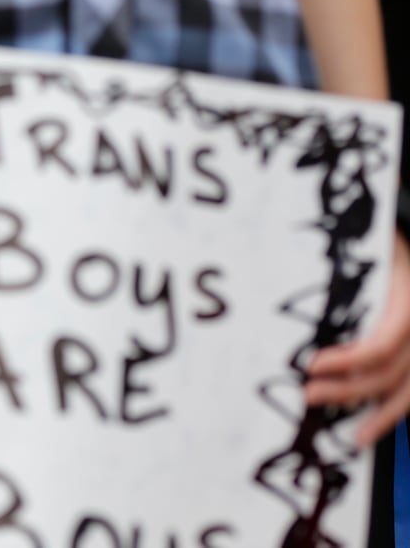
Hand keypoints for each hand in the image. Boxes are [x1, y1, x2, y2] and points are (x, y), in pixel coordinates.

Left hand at [305, 232, 409, 445]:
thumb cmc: (387, 240)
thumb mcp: (370, 250)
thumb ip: (340, 270)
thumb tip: (281, 277)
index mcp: (406, 302)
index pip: (382, 344)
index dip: (348, 360)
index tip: (312, 365)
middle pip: (390, 372)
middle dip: (348, 389)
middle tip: (309, 394)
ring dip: (380, 416)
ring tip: (353, 438)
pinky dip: (395, 411)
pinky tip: (373, 428)